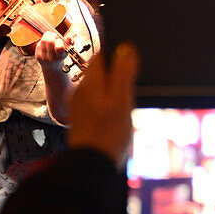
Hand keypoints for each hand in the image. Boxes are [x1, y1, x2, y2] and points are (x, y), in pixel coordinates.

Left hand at [33, 30, 73, 69]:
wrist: (52, 67)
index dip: (59, 41)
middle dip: (52, 35)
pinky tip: (45, 43)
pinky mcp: (37, 56)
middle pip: (50, 41)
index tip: (59, 40)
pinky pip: (39, 43)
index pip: (59, 48)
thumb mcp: (67, 50)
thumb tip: (68, 36)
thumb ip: (70, 42)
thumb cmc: (60, 56)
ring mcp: (43, 57)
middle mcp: (51, 58)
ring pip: (43, 41)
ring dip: (47, 35)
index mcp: (60, 56)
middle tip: (54, 35)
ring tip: (50, 36)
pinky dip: (43, 41)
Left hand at [67, 43, 138, 164]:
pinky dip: (106, 104)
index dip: (116, 53)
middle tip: (134, 80)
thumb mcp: (122, 101)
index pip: (100, 56)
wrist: (90, 165)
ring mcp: (79, 106)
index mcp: (91, 82)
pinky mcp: (82, 120)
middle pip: (98, 72)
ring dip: (111, 90)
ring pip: (97, 89)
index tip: (131, 57)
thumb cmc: (109, 133)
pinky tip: (117, 116)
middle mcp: (81, 91)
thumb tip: (125, 48)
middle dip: (115, 72)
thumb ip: (123, 73)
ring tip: (128, 101)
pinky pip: (95, 104)